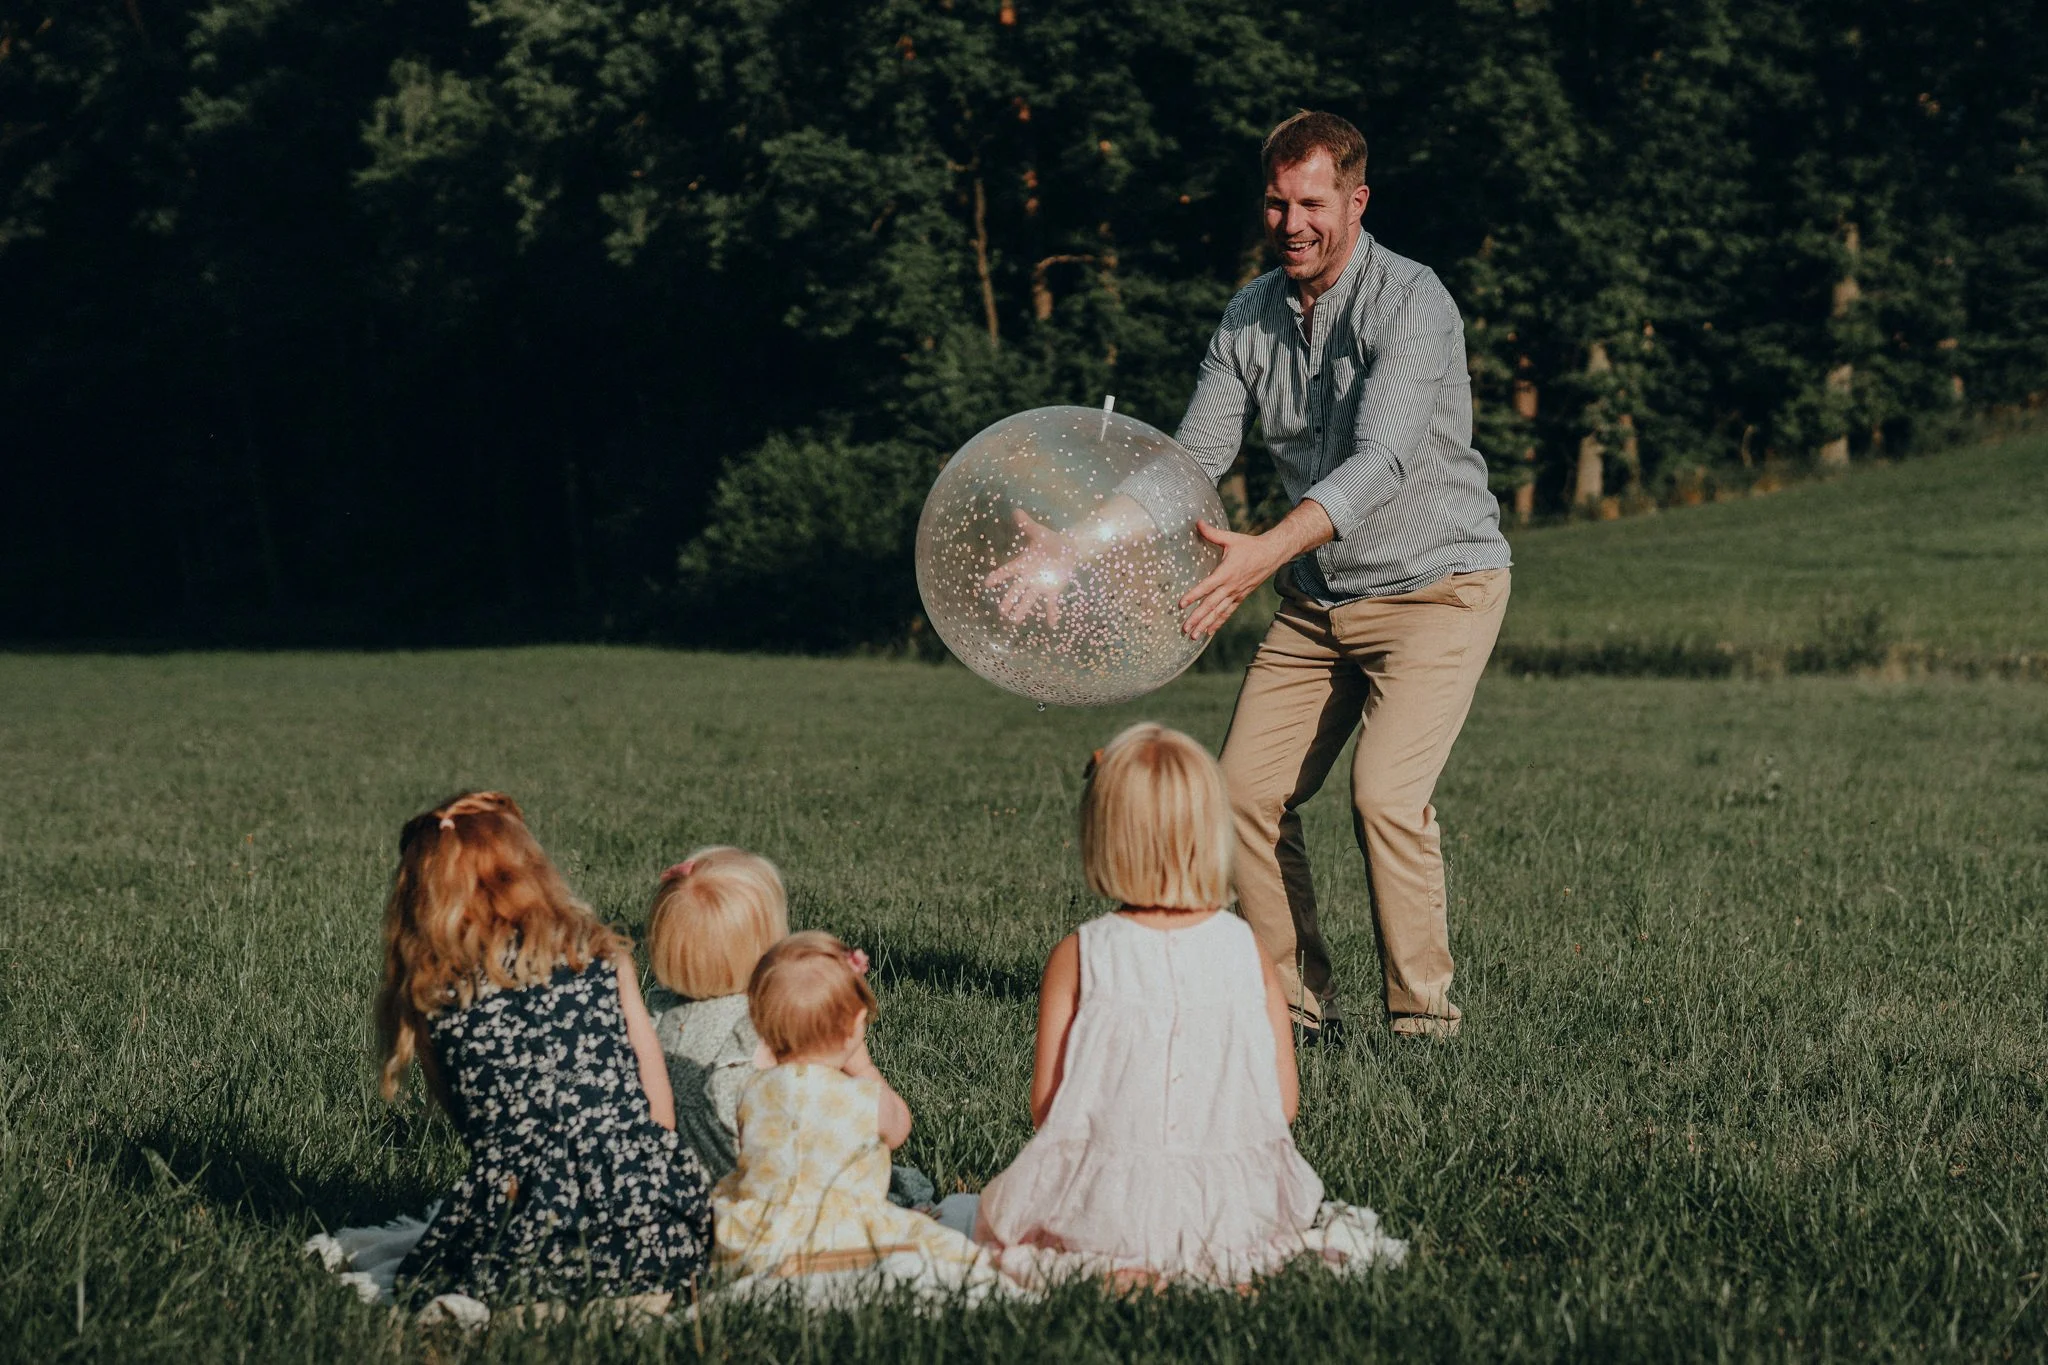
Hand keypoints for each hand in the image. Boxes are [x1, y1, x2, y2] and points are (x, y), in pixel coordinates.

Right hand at [982, 509, 1080, 626]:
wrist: (1067, 549)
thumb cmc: (1051, 540)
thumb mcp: (1040, 532)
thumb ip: (1028, 525)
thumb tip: (1016, 511)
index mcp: (1024, 563)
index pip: (1009, 571)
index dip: (998, 577)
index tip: (987, 583)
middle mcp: (1029, 577)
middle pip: (1016, 590)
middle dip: (1009, 600)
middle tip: (1002, 611)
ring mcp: (1040, 585)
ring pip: (1029, 599)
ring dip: (1022, 609)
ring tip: (1014, 620)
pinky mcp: (1052, 590)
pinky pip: (1051, 604)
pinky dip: (1052, 613)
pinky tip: (1052, 624)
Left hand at [1178, 522, 1286, 638]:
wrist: (1272, 554)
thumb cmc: (1249, 545)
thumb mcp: (1230, 538)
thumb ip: (1212, 533)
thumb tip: (1197, 522)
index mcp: (1226, 572)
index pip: (1206, 587)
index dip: (1193, 596)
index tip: (1181, 605)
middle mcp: (1231, 586)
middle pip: (1211, 605)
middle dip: (1197, 618)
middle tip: (1184, 629)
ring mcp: (1236, 594)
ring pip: (1219, 613)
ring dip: (1205, 625)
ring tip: (1193, 636)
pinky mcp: (1241, 597)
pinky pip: (1227, 613)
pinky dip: (1218, 623)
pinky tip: (1208, 632)